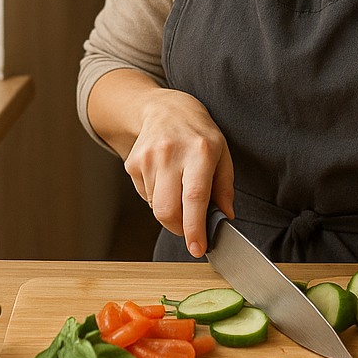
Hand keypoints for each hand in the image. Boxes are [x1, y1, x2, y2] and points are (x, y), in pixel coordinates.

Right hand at [123, 89, 234, 258]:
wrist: (166, 109)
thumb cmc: (199, 134)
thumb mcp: (222, 154)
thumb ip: (225, 188)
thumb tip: (225, 218)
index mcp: (200, 151)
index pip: (195, 197)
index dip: (195, 228)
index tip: (198, 248)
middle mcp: (171, 153)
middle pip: (167, 210)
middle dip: (179, 229)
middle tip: (190, 230)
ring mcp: (148, 157)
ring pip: (155, 207)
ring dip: (169, 208)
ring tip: (179, 186)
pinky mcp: (132, 163)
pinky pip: (144, 196)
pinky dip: (157, 197)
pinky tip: (165, 178)